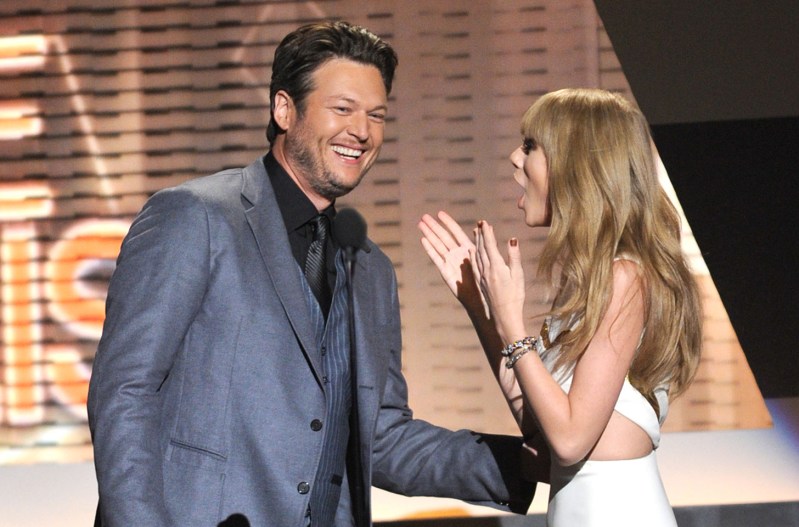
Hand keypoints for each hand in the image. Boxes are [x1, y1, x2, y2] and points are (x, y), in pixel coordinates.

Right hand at [418, 211, 487, 316]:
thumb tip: (487, 226)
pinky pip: (437, 259)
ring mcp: (450, 263)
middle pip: (443, 237)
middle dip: (434, 226)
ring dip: (429, 235)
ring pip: (438, 245)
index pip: (456, 232)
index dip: (448, 222)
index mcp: (468, 250)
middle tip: (423, 216)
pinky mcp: (446, 272)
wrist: (484, 300)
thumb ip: (486, 242)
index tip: (439, 213)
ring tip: (420, 224)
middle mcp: (458, 254)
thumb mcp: (492, 259)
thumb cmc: (490, 282)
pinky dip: (430, 249)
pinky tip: (423, 240)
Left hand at [473, 220, 526, 342]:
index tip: (484, 222)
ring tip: (475, 233)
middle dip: (480, 235)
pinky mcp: (480, 283)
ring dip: (475, 243)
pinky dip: (473, 255)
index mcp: (496, 266)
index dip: (487, 233)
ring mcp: (482, 276)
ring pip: (476, 255)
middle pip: (481, 248)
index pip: (489, 245)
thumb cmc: (515, 296)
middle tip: (479, 224)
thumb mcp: (518, 275)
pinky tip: (471, 252)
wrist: (504, 315)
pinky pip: (474, 265)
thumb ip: (514, 256)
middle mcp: (486, 270)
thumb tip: (512, 239)